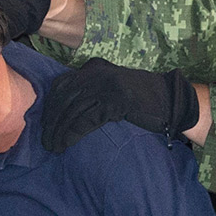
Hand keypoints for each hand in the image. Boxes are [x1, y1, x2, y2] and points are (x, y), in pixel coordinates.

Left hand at [42, 59, 200, 152]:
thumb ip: (92, 90)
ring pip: (72, 110)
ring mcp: (107, 86)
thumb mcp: (112, 87)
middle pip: (64, 98)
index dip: (50, 106)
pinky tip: (66, 144)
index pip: (61, 85)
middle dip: (51, 121)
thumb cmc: (142, 99)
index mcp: (94, 68)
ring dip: (59, 131)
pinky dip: (72, 133)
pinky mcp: (116, 102)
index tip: (45, 124)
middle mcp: (97, 74)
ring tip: (53, 147)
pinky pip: (86, 119)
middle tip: (46, 140)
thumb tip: (65, 109)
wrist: (171, 100)